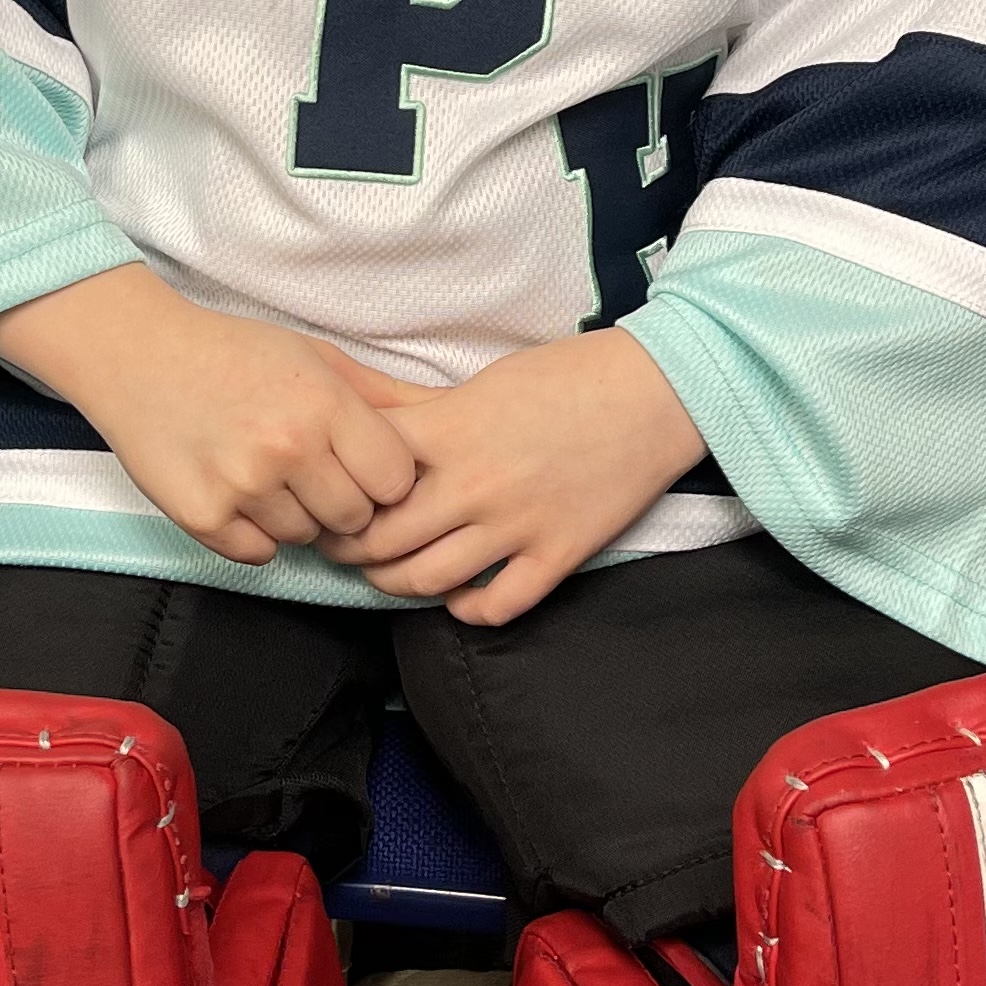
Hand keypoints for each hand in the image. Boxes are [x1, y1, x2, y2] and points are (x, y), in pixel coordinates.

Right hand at [0, 264, 423, 564]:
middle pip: (357, 519)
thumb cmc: (234, 352)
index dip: (384, 479)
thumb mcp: (317, 357)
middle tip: (310, 470)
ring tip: (265, 471)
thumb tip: (453, 419)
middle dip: (343, 502)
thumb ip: (385, 397)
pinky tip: (235, 489)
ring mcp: (243, 485)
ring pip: (307, 538)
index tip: (360, 463)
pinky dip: (252, 533)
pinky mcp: (203, 516)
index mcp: (325, 405)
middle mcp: (289, 448)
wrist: (137, 354)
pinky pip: (258, 553)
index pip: (396, 482)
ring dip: (295, 516)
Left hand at [318, 327, 705, 623]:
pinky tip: (459, 597)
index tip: (330, 497)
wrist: (654, 391)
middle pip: (381, 539)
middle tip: (343, 547)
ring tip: (388, 574)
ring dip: (395, 584)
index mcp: (448, 432)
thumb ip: (428, 417)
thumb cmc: (568, 375)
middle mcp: (472, 485)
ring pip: (427, 580)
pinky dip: (467, 610)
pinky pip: (496, 605)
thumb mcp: (483, 383)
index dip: (335, 491)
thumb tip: (373, 431)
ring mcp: (515, 525)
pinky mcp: (557, 554)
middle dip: (350, 549)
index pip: (361, 476)